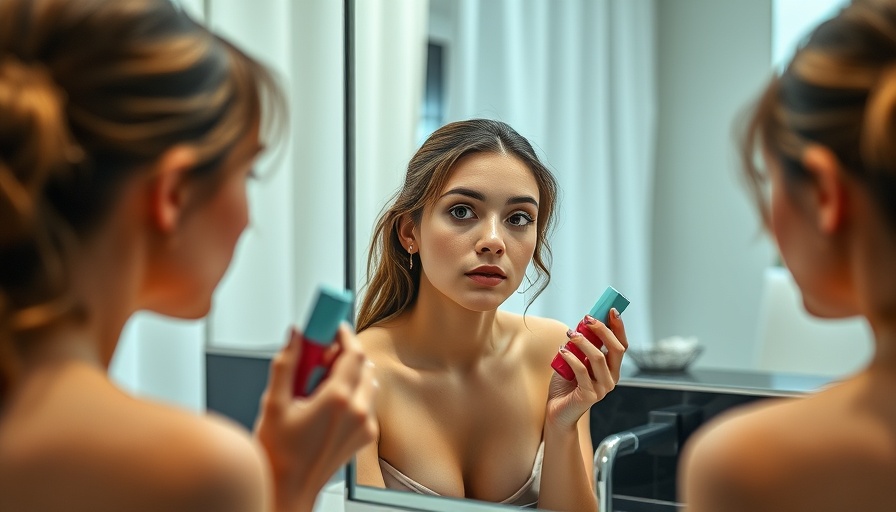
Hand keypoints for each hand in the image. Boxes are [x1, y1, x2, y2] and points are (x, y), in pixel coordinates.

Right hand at [254, 324, 377, 511]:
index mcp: (337, 400)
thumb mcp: (274, 403)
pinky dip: (354, 394)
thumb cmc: (278, 454)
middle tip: (320, 357)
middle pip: (364, 365)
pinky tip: (329, 404)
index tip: (331, 327)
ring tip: (321, 384)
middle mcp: (357, 412)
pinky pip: (368, 403)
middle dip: (344, 354)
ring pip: (369, 382)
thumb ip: (285, 363)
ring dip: (351, 374)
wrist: (288, 490)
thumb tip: (295, 335)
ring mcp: (365, 425)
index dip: (343, 334)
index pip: (353, 352)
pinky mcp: (366, 436)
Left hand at [546, 309, 627, 427]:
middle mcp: (611, 378)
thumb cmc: (566, 385)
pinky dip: (571, 357)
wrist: (557, 412)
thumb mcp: (575, 360)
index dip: (619, 327)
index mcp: (611, 369)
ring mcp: (602, 388)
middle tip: (587, 319)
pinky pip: (581, 371)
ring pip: (598, 358)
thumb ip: (582, 346)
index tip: (611, 310)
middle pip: (616, 349)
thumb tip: (584, 322)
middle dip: (603, 330)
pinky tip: (561, 351)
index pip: (622, 345)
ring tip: (570, 334)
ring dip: (583, 342)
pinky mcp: (589, 396)